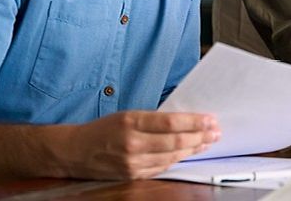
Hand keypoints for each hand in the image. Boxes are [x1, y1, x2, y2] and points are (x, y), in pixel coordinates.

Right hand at [58, 111, 220, 179]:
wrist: (75, 151)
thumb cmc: (103, 129)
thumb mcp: (127, 114)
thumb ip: (153, 119)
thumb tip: (184, 120)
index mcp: (131, 122)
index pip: (170, 122)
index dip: (194, 122)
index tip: (210, 119)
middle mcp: (132, 143)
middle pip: (175, 141)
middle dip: (200, 136)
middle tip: (216, 131)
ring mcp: (132, 162)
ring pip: (172, 156)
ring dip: (193, 149)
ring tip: (207, 142)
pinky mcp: (133, 175)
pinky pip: (162, 167)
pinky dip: (177, 159)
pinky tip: (188, 153)